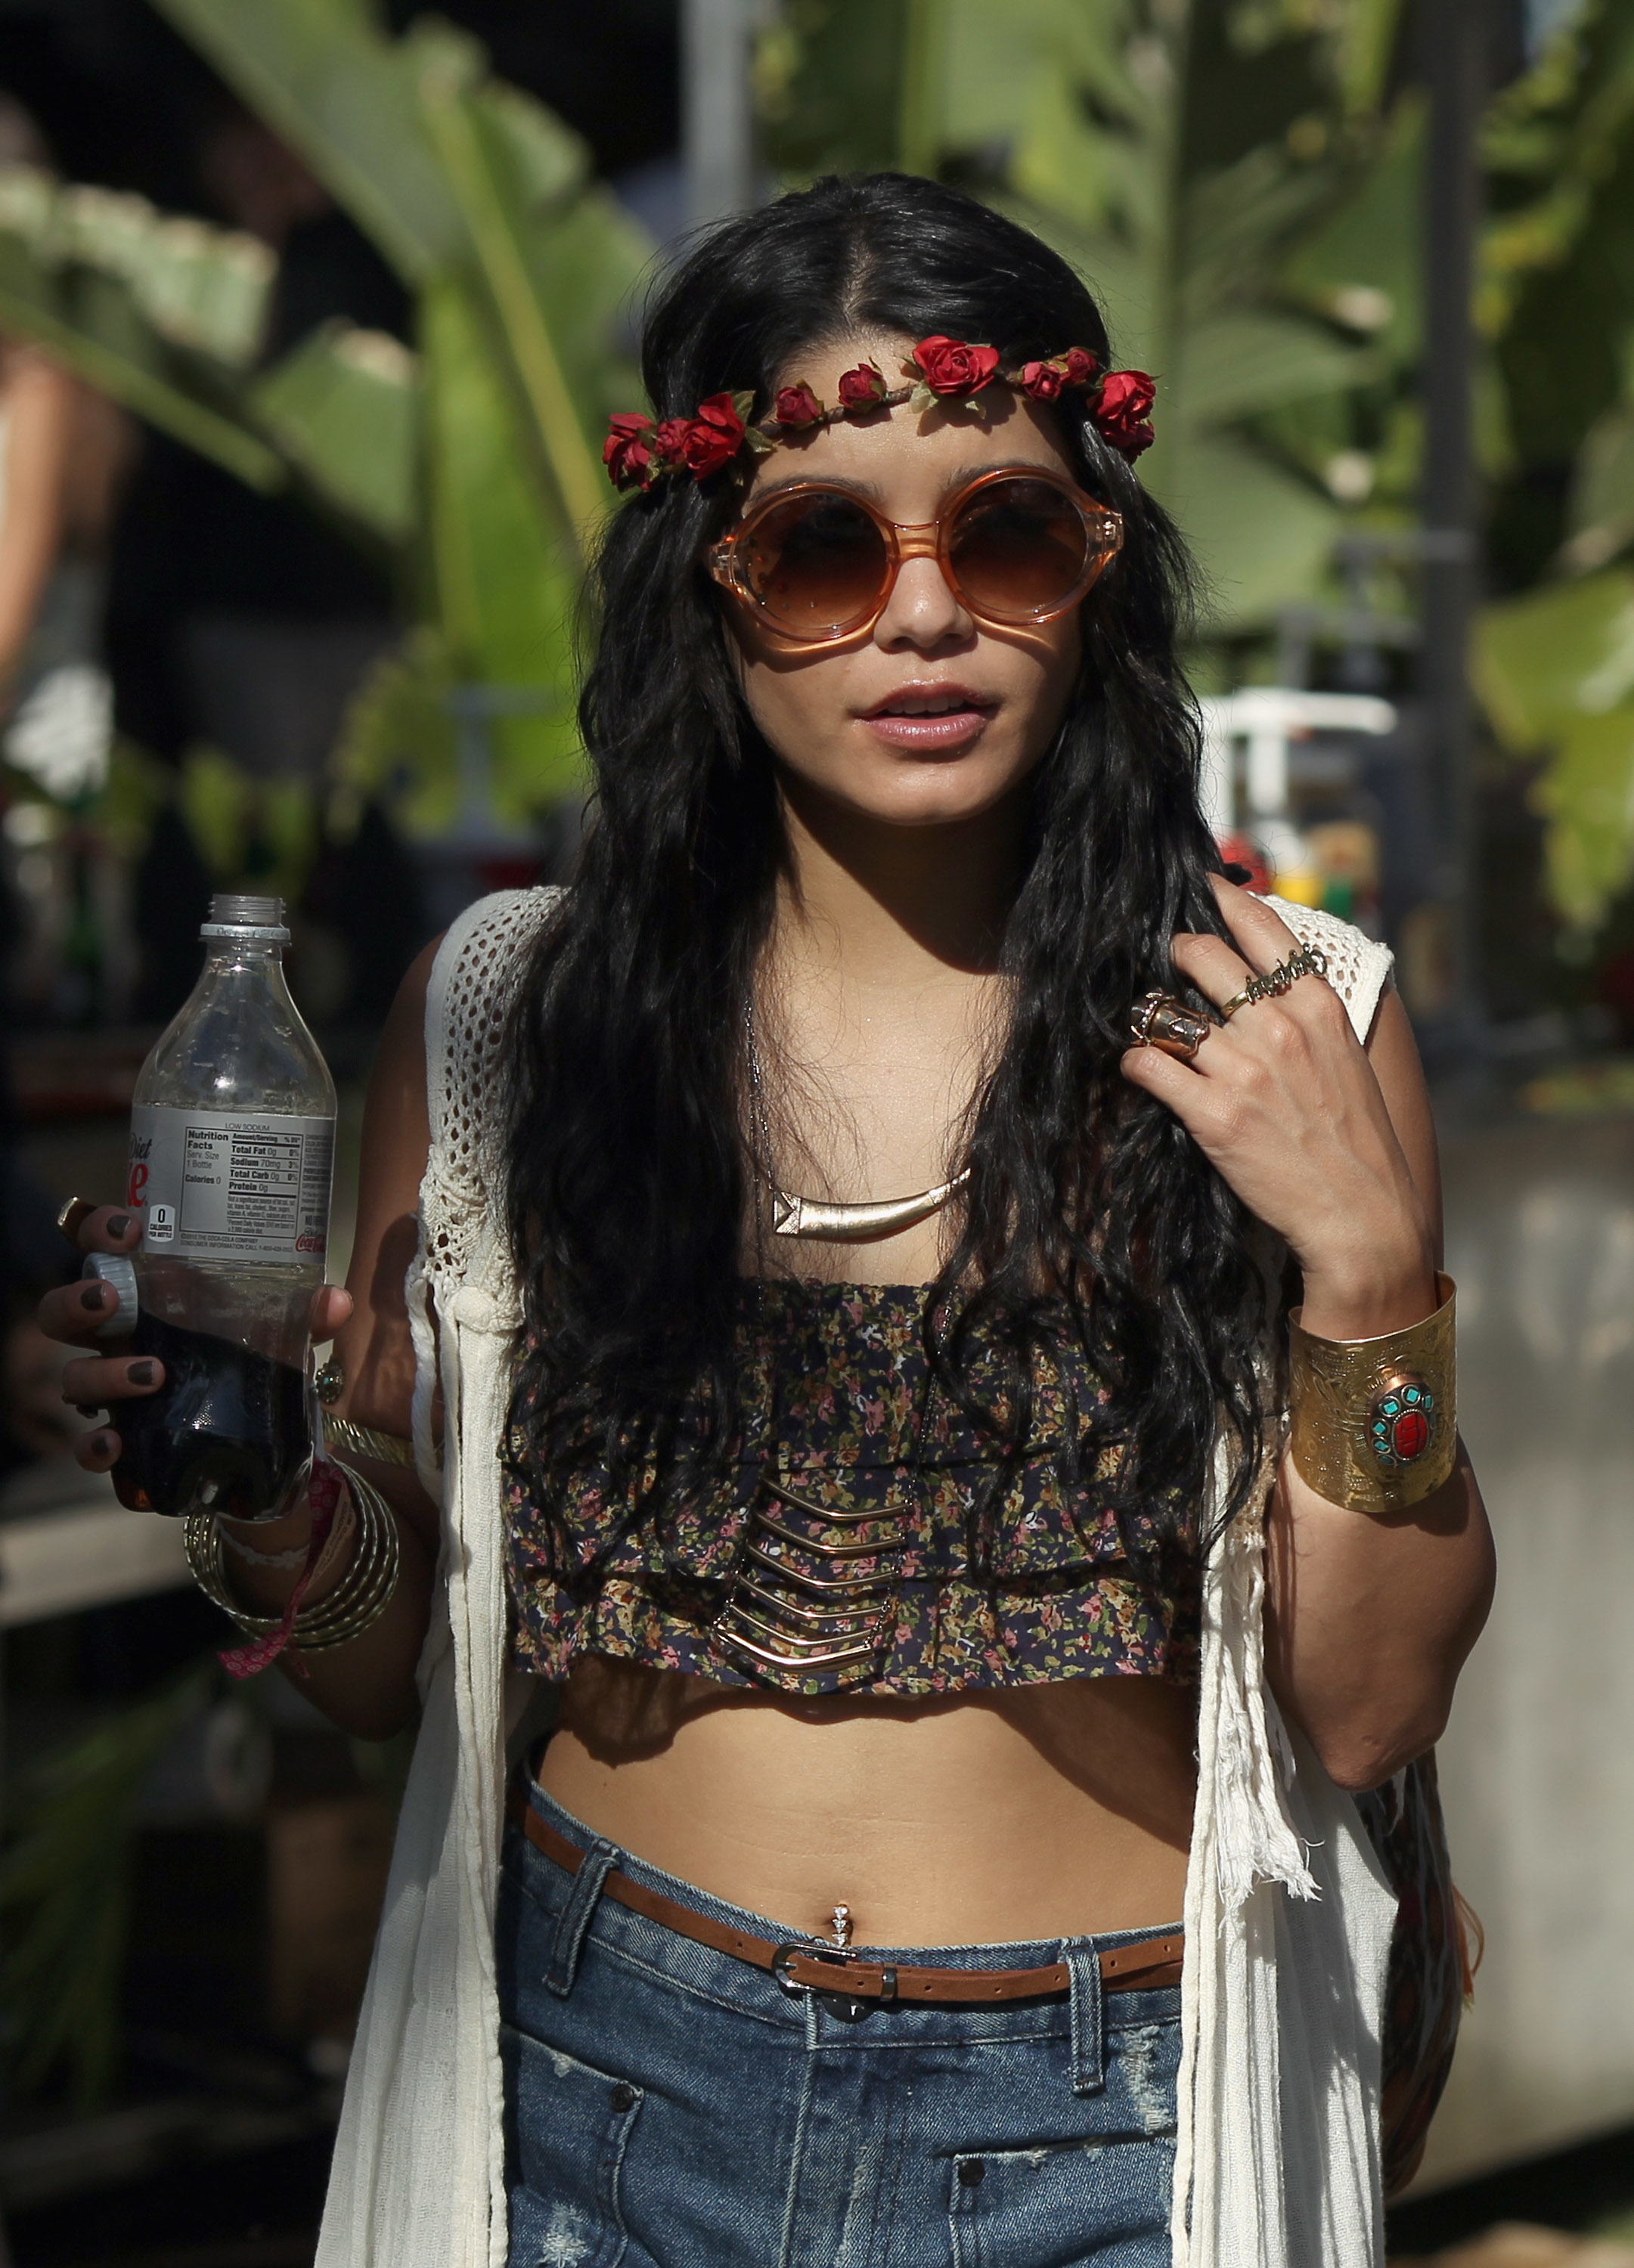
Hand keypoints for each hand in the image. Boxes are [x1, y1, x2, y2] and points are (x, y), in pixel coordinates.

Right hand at [37, 1202, 352, 1475]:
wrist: (255, 1440)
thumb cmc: (251, 1360)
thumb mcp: (282, 1334)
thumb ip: (304, 1315)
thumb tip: (335, 1301)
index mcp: (146, 1293)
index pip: (102, 1247)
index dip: (101, 1230)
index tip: (129, 1229)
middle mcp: (116, 1336)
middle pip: (65, 1310)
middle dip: (79, 1300)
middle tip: (111, 1299)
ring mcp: (111, 1387)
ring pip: (73, 1376)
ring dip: (101, 1373)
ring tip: (151, 1373)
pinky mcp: (119, 1441)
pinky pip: (87, 1446)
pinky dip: (94, 1446)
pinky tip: (116, 1443)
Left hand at [1120, 879, 1437, 1336]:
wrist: (1363, 1214)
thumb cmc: (1354, 1139)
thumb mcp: (1345, 1056)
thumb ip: (1305, 1010)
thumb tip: (1266, 975)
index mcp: (1318, 1007)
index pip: (1261, 925)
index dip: (1220, 900)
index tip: (1199, 888)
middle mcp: (1280, 1027)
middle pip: (1199, 955)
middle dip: (1175, 957)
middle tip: (1169, 969)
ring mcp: (1244, 1068)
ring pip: (1166, 1009)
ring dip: (1152, 1016)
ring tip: (1156, 1029)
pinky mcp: (1213, 1114)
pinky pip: (1147, 1065)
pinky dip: (1137, 1064)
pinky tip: (1144, 1072)